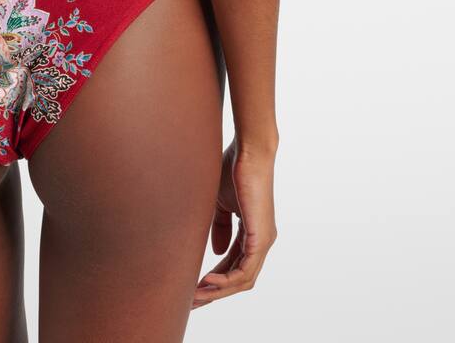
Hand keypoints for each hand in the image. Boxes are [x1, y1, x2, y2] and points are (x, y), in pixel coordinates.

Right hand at [193, 139, 276, 307]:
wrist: (248, 152)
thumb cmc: (234, 169)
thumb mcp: (220, 203)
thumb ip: (220, 226)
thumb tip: (217, 251)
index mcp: (252, 233)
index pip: (233, 264)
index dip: (213, 278)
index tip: (192, 286)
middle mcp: (261, 241)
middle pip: (238, 278)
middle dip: (214, 292)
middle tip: (191, 301)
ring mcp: (263, 241)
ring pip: (242, 280)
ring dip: (218, 291)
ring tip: (196, 295)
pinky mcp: (261, 238)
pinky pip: (245, 271)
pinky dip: (226, 280)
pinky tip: (208, 281)